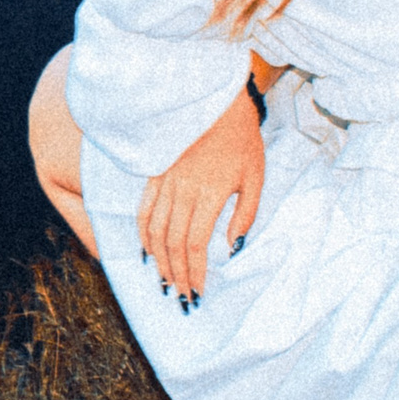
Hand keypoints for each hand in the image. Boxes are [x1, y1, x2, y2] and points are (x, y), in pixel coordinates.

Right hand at [137, 83, 264, 306]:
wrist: (218, 101)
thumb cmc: (242, 139)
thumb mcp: (256, 176)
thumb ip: (246, 214)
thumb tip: (232, 248)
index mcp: (210, 192)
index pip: (194, 244)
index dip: (194, 272)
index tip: (198, 292)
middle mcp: (183, 189)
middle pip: (172, 243)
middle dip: (176, 274)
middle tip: (181, 297)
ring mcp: (165, 180)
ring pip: (154, 229)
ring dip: (158, 260)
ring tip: (165, 281)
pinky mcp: (156, 172)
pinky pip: (143, 208)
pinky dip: (142, 233)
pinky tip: (147, 251)